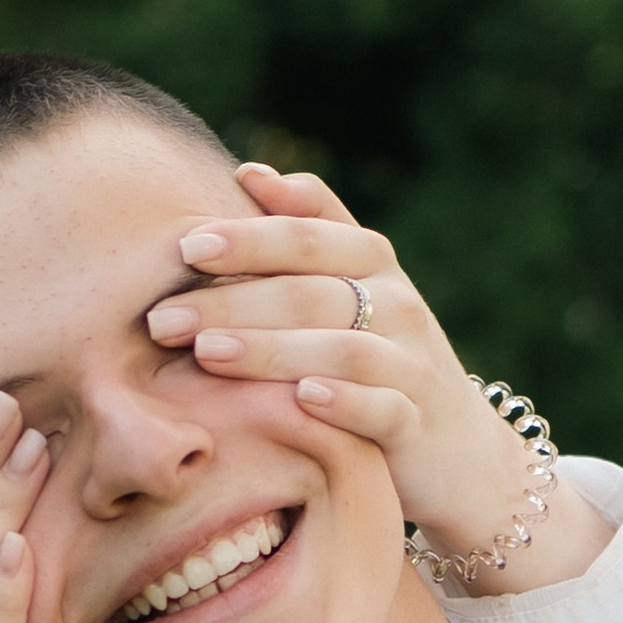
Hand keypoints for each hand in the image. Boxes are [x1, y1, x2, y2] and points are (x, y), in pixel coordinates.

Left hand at [145, 167, 610, 591]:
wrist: (459, 450)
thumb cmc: (377, 362)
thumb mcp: (350, 292)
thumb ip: (307, 233)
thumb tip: (248, 172)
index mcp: (372, 262)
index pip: (307, 236)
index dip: (250, 237)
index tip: (186, 246)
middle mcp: (398, 303)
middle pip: (311, 290)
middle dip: (233, 301)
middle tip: (163, 318)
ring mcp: (413, 362)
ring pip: (343, 346)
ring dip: (271, 348)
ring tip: (208, 353)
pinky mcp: (420, 423)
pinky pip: (384, 408)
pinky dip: (346, 400)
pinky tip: (302, 397)